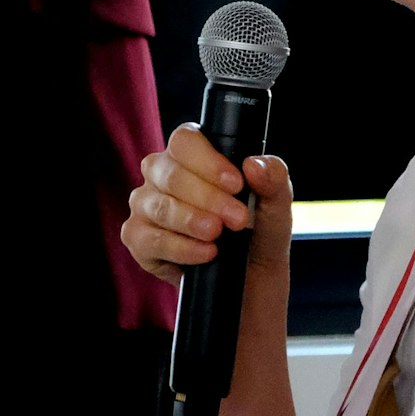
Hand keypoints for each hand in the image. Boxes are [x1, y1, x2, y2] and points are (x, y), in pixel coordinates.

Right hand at [123, 123, 293, 286]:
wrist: (253, 275)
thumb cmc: (259, 229)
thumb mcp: (276, 204)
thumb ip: (274, 179)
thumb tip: (254, 164)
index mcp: (193, 156)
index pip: (186, 140)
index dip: (208, 161)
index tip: (237, 184)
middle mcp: (162, 175)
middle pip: (170, 173)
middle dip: (208, 197)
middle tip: (238, 218)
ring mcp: (146, 206)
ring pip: (159, 206)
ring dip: (192, 221)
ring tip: (218, 234)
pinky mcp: (139, 239)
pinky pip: (150, 239)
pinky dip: (181, 247)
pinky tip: (206, 252)